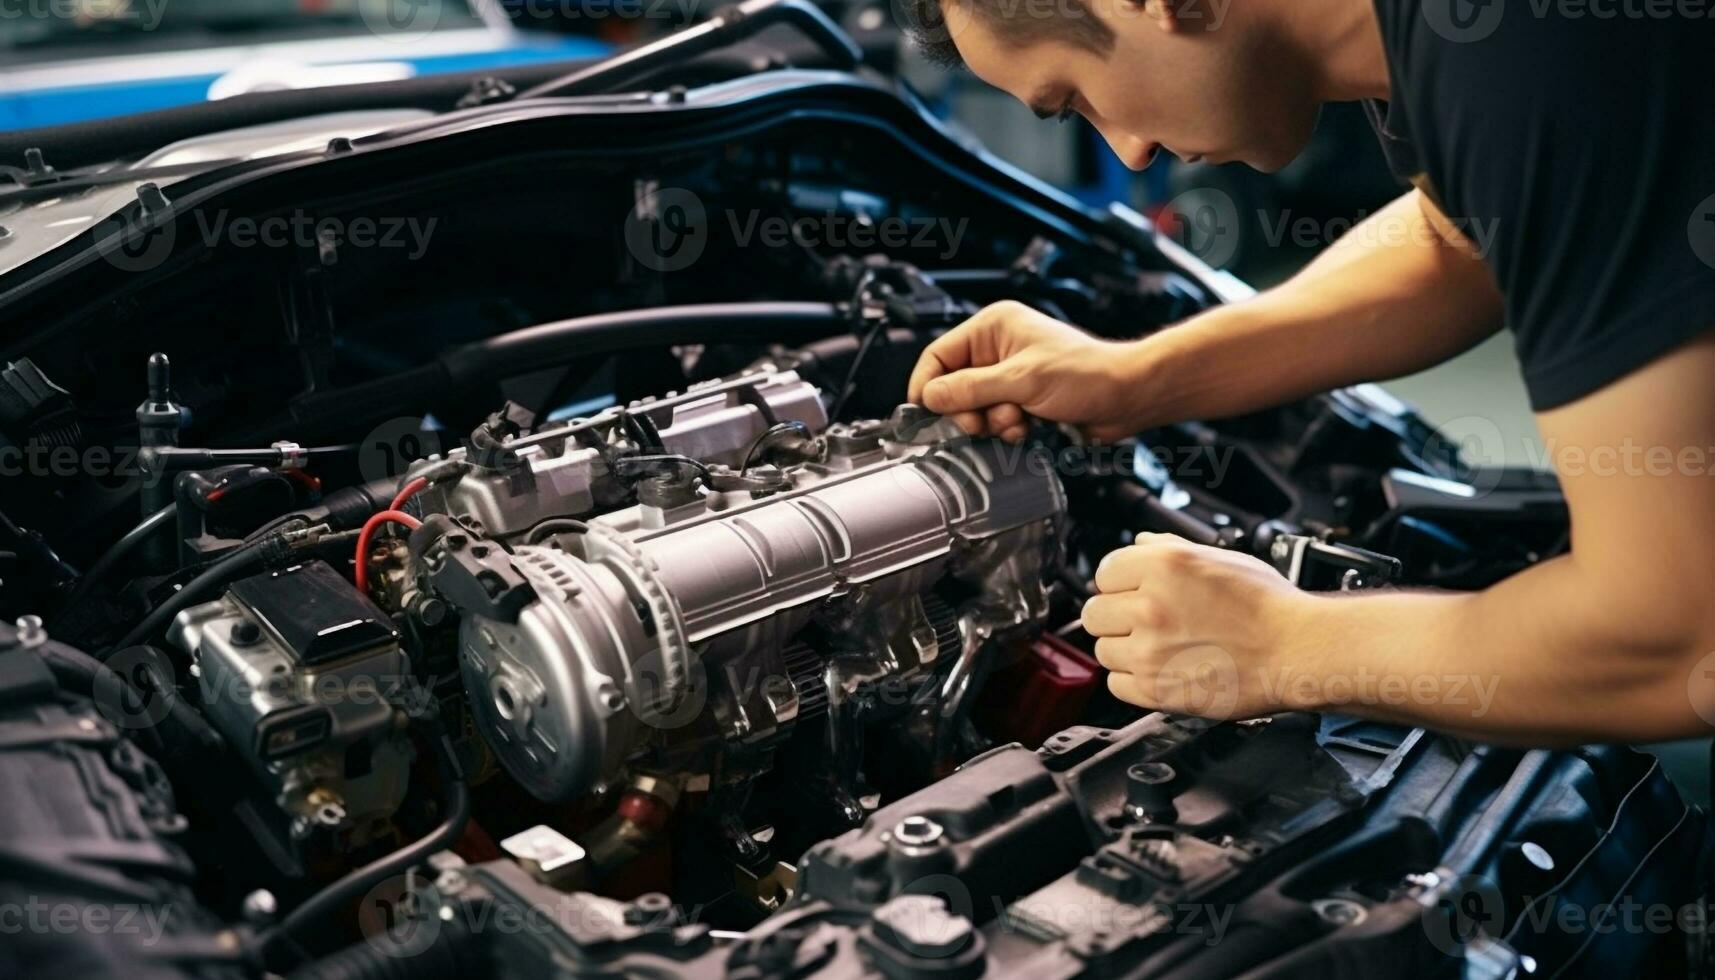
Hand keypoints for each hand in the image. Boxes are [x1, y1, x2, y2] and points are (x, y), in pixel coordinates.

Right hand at [906, 300, 1150, 441]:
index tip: (926, 413)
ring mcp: (1009, 376)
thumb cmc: (1087, 374)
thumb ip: (971, 388)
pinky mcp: (1021, 399)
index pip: (939, 355)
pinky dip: (1006, 429)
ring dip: (991, 422)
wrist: (1127, 397)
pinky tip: (1027, 426)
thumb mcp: (1021, 380)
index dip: (929, 385)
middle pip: (953, 386)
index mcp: (993, 327)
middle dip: (967, 410)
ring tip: (1017, 419)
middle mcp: (997, 349)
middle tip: (980, 423)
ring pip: (974, 408)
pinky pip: (994, 420)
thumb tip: (930, 396)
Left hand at [1079, 534, 1310, 719]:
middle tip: (1144, 621)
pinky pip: (1116, 684)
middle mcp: (1151, 606)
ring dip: (1125, 649)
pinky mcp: (1156, 690)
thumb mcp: (1219, 558)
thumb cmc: (1267, 606)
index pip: (1104, 572)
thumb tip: (1140, 544)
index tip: (1133, 592)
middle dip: (1116, 616)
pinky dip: (1134, 680)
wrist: (1296, 651)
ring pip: (1103, 650)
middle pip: (1095, 613)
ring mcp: (1150, 650)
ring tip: (1160, 647)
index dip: (1120, 583)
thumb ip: (1170, 549)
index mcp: (1164, 566)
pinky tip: (1162, 669)